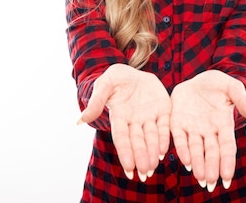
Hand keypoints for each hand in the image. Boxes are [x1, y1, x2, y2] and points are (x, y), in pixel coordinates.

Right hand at [77, 64, 170, 181]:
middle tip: (145, 173)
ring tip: (154, 166)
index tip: (129, 168)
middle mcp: (134, 121)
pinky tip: (165, 150)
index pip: (121, 138)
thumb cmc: (115, 79)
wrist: (133, 72)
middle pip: (138, 142)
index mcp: (119, 117)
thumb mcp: (104, 85)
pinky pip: (165, 125)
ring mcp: (149, 116)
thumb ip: (96, 102)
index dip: (125, 153)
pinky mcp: (163, 109)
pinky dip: (165, 138)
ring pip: (152, 137)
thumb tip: (80, 121)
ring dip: (153, 152)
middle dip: (141, 157)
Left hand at [169, 70, 245, 191]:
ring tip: (200, 178)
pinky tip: (184, 161)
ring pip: (195, 149)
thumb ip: (243, 101)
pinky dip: (181, 149)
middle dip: (211, 168)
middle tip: (211, 184)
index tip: (227, 177)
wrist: (196, 79)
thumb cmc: (217, 84)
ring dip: (197, 164)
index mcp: (223, 124)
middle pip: (211, 152)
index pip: (227, 146)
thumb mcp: (232, 88)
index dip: (227, 162)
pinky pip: (178, 137)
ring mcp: (192, 128)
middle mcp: (208, 130)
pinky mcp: (177, 122)